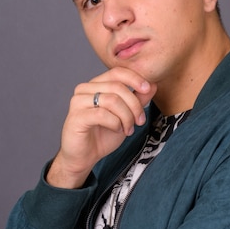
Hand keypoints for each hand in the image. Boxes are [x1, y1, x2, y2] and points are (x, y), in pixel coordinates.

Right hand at [47, 67, 156, 187]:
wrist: (84, 157)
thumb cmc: (102, 135)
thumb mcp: (126, 116)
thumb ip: (137, 100)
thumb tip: (153, 85)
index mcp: (96, 85)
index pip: (117, 72)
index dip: (135, 78)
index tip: (147, 89)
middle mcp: (85, 89)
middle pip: (118, 87)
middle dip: (134, 105)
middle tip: (139, 122)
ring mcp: (78, 102)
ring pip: (112, 100)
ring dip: (126, 117)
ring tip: (128, 129)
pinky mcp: (76, 116)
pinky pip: (102, 115)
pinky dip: (115, 124)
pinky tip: (117, 130)